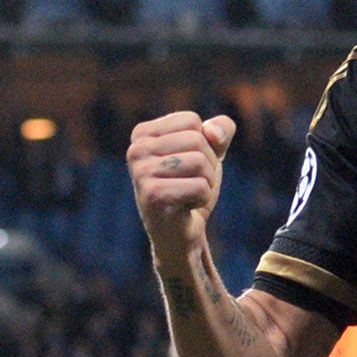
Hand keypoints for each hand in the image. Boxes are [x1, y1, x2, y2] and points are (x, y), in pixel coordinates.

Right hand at [128, 112, 235, 261]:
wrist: (179, 235)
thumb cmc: (190, 189)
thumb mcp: (210, 153)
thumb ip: (220, 130)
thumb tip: (213, 134)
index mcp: (142, 134)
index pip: (191, 121)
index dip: (204, 144)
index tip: (188, 166)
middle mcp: (135, 150)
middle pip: (196, 140)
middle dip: (207, 165)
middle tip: (190, 184)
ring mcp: (141, 173)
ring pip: (199, 162)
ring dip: (206, 182)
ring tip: (188, 196)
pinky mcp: (152, 195)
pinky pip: (200, 186)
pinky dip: (202, 199)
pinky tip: (185, 208)